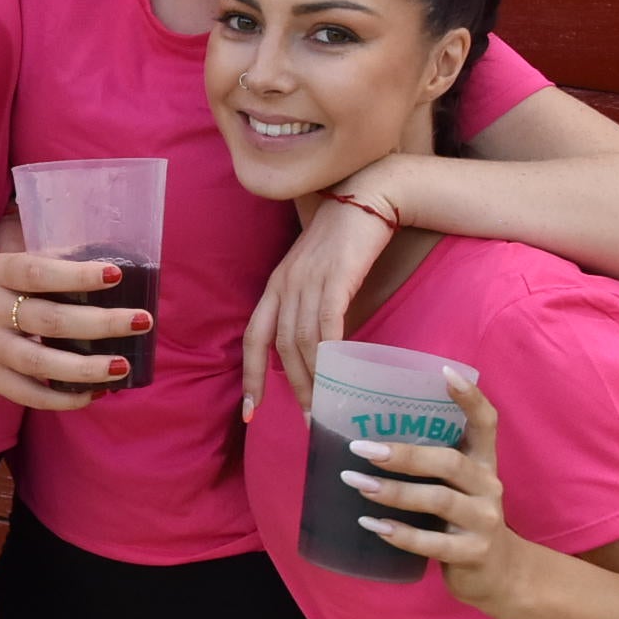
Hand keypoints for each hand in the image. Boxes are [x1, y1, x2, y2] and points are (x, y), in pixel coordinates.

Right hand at [0, 252, 149, 409]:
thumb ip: (43, 267)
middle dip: (100, 323)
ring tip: (122, 366)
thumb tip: (107, 271)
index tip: (114, 275)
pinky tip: (94, 394)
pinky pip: (27, 394)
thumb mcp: (2, 265)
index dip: (76, 275)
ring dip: (86, 367)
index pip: (37, 272)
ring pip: (40, 362)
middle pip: (49, 320)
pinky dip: (62, 398)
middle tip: (142, 320)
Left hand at [242, 190, 393, 418]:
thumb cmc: (345, 240)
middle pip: (280, 347)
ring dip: (314, 379)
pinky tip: (338, 375)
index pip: (254, 337)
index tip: (251, 410)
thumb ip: (310, 308)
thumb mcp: (317, 275)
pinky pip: (328, 323)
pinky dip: (330, 352)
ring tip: (326, 408)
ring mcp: (308, 280)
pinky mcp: (336, 277)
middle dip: (292, 388)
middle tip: (308, 421)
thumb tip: (320, 352)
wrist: (368, 197)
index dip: (250, 375)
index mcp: (275, 286)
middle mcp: (285, 285)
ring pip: (303, 341)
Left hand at [338, 369, 535, 612]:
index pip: (486, 422)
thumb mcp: (455, 486)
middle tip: (359, 448)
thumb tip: (360, 435)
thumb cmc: (462, 518)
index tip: (444, 371)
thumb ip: (428, 462)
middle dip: (403, 454)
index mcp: (483, 462)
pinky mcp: (474, 553)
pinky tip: (372, 525)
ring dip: (393, 492)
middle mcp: (489, 486)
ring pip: (438, 500)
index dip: (469, 397)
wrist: (500, 574)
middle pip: (449, 461)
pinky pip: (433, 543)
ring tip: (356, 483)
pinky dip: (400, 534)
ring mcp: (484, 521)